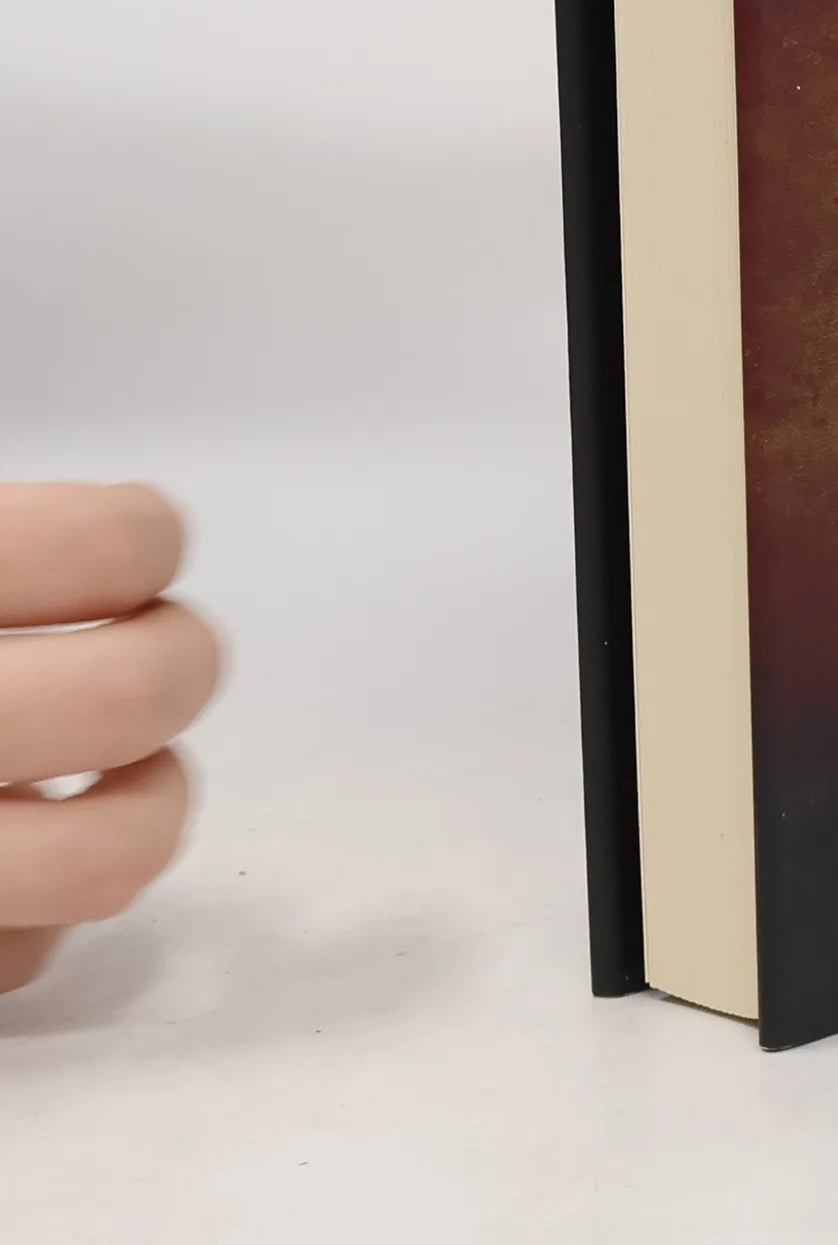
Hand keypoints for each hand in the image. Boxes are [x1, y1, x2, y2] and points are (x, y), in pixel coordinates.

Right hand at [0, 485, 219, 994]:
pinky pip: (24, 955)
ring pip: (123, 858)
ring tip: (77, 774)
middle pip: (155, 686)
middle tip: (123, 654)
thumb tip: (128, 535)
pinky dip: (24, 910)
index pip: (121, 536)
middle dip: (168, 663)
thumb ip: (6, 552)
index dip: (135, 537)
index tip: (113, 553)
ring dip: (134, 805)